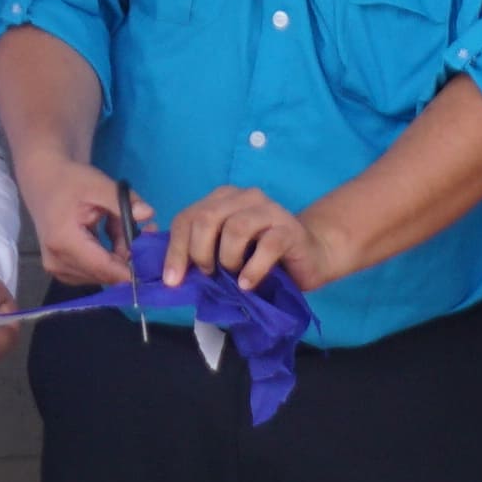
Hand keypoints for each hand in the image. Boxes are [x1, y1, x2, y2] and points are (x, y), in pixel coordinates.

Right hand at [19, 148, 141, 289]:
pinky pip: (95, 272)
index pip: (105, 268)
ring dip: (118, 255)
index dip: (133, 269)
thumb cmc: (70, 180)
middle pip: (106, 273)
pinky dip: (108, 256)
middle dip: (128, 256)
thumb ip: (123, 202)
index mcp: (64, 242)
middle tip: (144, 229)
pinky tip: (108, 235)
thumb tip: (148, 214)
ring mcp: (57, 269)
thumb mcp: (98, 185)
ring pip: (103, 274)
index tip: (155, 258)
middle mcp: (57, 262)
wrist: (43, 181)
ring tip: (118, 226)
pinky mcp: (61, 271)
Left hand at [157, 185, 315, 290]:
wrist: (310, 256)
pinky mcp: (290, 229)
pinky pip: (267, 246)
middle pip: (206, 218)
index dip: (176, 250)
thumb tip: (171, 278)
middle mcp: (244, 198)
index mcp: (222, 200)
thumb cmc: (260, 258)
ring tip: (232, 276)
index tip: (173, 281)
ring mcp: (269, 210)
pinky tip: (247, 284)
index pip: (187, 218)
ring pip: (236, 228)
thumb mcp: (224, 255)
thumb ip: (200, 256)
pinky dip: (253, 269)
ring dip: (228, 259)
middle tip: (208, 274)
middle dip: (199, 252)